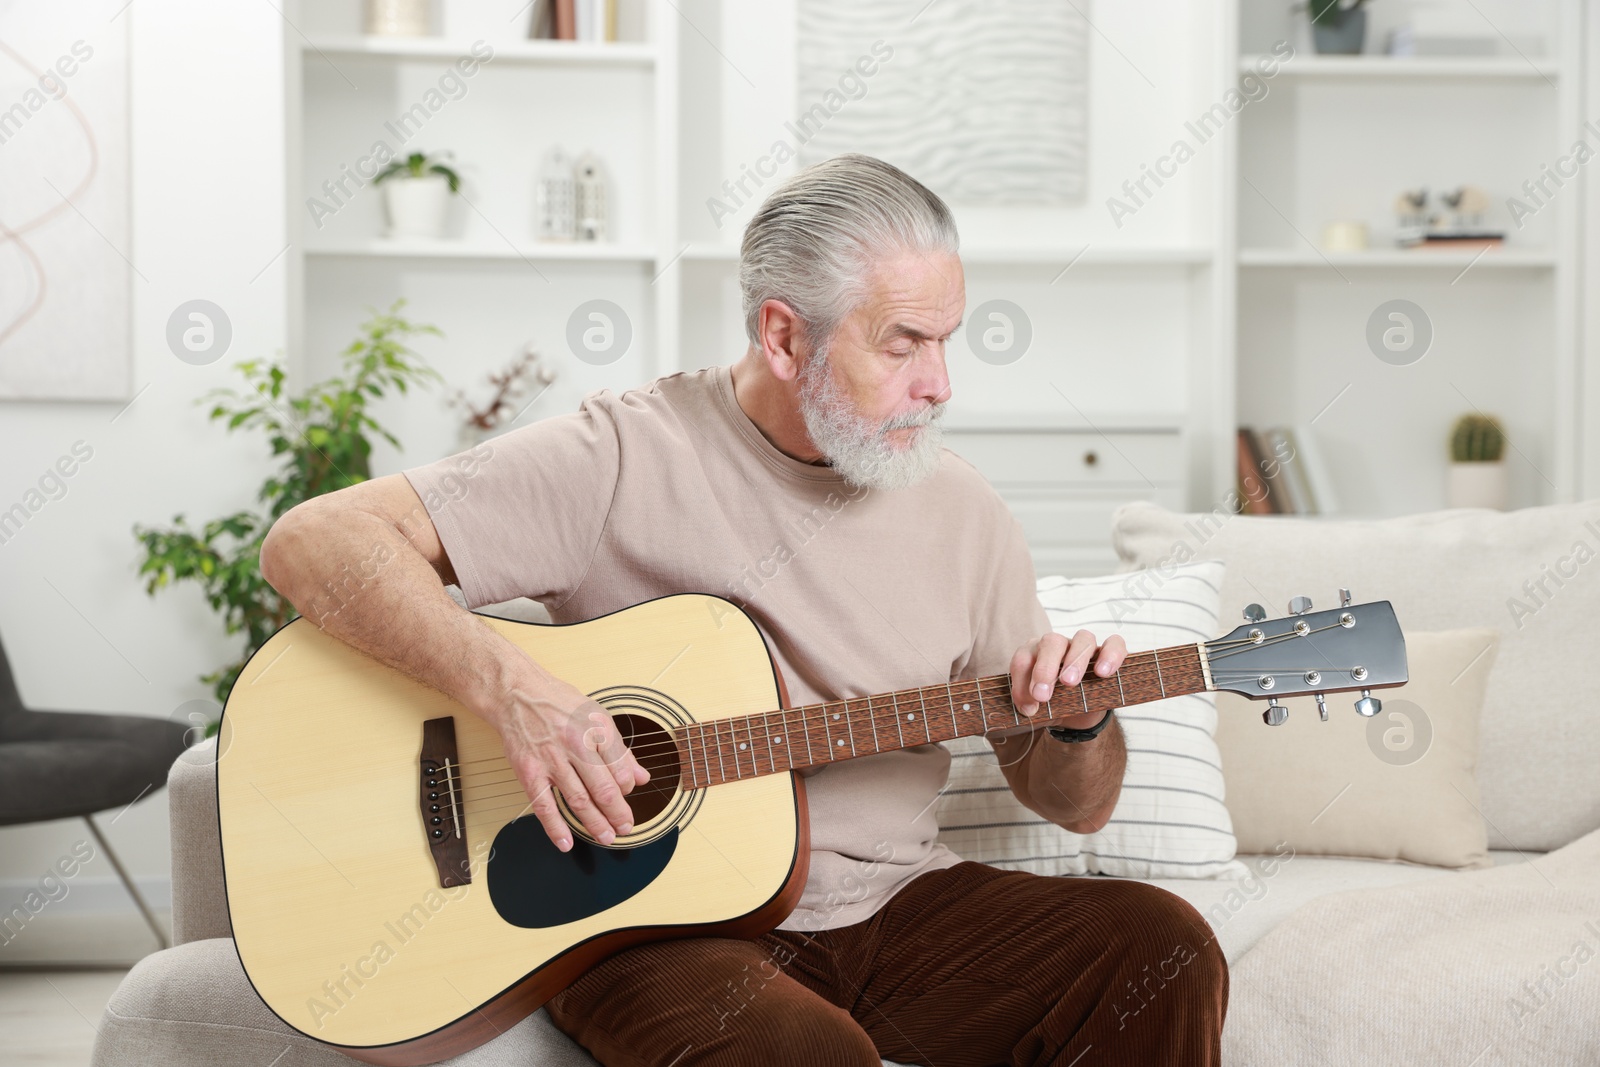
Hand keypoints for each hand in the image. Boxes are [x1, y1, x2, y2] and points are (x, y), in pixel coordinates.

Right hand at [488, 679, 650, 852]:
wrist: (517, 693)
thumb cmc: (559, 703)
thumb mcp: (597, 716)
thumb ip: (620, 750)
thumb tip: (641, 776)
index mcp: (596, 729)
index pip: (621, 768)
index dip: (628, 787)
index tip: (627, 794)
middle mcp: (575, 744)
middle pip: (603, 788)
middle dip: (618, 813)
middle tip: (626, 827)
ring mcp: (551, 760)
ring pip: (578, 800)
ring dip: (594, 824)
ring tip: (606, 837)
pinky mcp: (529, 772)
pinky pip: (544, 805)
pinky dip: (555, 828)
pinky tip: (566, 842)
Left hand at [1008, 629, 1128, 727]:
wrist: (1077, 714)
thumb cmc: (1051, 704)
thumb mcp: (1036, 707)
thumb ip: (1029, 704)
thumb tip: (1028, 708)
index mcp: (1034, 654)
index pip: (1024, 658)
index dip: (1021, 682)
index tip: (1028, 708)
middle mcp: (1058, 645)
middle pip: (1051, 642)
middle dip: (1045, 668)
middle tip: (1042, 695)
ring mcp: (1084, 646)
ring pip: (1083, 639)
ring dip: (1075, 660)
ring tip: (1070, 683)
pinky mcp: (1109, 653)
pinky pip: (1114, 644)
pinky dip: (1110, 655)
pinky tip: (1103, 673)